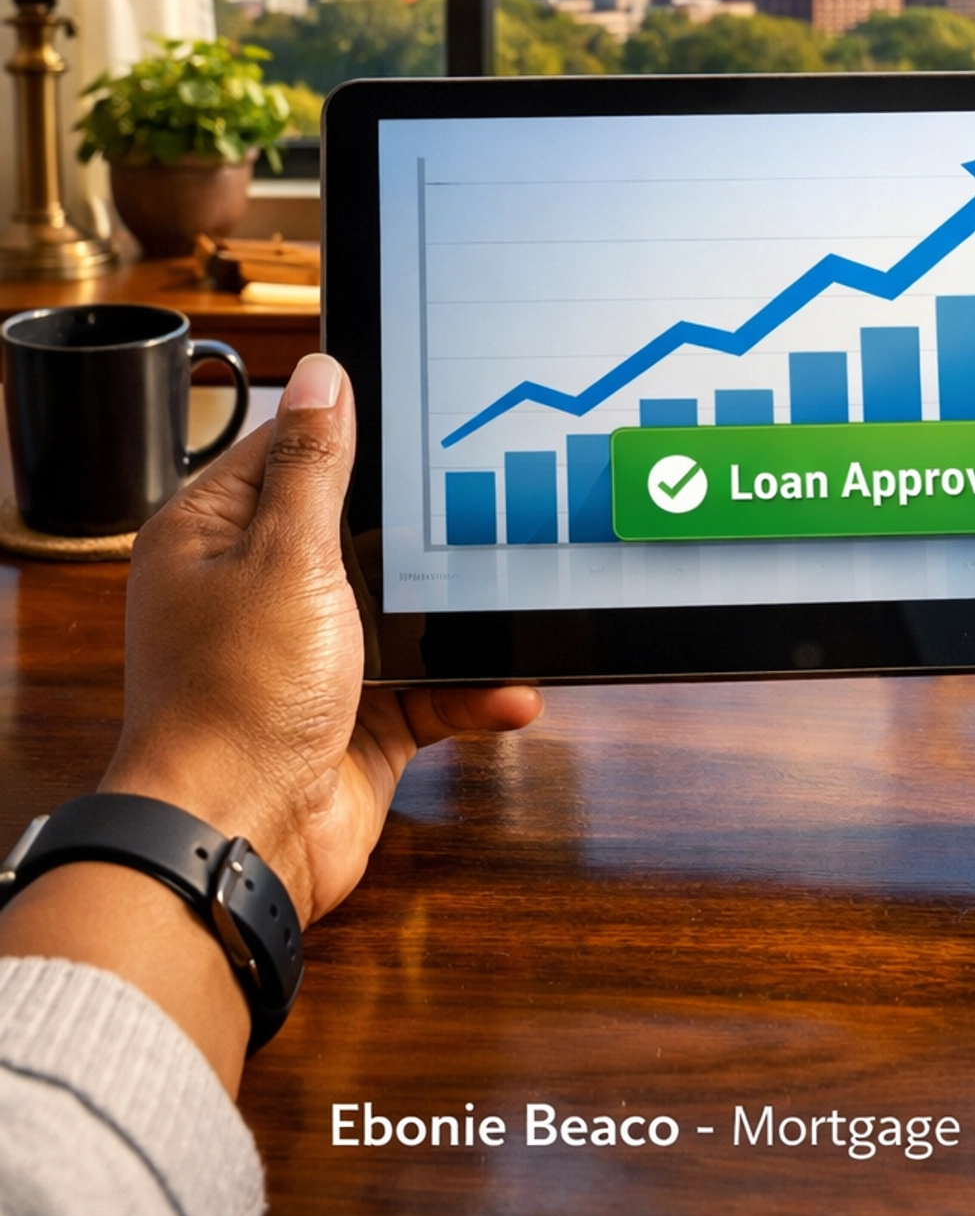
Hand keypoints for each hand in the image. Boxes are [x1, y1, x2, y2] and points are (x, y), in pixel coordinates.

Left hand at [104, 352, 542, 928]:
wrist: (240, 840)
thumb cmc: (232, 704)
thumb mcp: (285, 557)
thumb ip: (315, 466)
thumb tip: (323, 375)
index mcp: (217, 536)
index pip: (291, 451)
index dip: (354, 430)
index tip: (423, 412)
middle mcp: (259, 590)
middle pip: (362, 529)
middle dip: (427, 531)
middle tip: (490, 502)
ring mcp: (310, 656)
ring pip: (407, 611)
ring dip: (462, 619)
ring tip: (516, 600)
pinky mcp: (356, 716)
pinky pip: (432, 688)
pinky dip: (473, 690)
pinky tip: (512, 687)